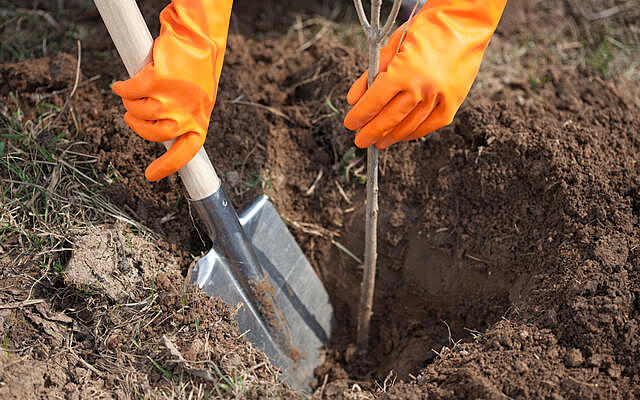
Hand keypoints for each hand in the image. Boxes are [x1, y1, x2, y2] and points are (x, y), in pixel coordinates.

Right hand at [113, 0, 231, 180]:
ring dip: (130, 102)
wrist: (198, 38)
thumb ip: (182, 117)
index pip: (185, 154)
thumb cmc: (196, 68)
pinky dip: (123, 88)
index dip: (167, 167)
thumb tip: (159, 132)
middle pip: (152, 134)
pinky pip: (130, 91)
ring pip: (138, 111)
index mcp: (199, 122)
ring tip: (134, 91)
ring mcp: (172, 99)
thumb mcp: (197, 99)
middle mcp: (187, 115)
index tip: (150, 176)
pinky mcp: (158, 80)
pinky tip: (122, 84)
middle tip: (133, 113)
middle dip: (137, 124)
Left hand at [344, 0, 506, 148]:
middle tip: (361, 140)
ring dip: (391, 136)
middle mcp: (422, 87)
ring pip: (410, 125)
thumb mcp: (391, 45)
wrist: (465, 22)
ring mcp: (440, 97)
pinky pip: (431, 125)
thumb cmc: (426, 29)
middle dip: (371, 132)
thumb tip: (353, 100)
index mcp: (403, 71)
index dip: (360, 115)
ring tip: (379, 141)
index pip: (374, 101)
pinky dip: (414, 132)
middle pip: (390, 118)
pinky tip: (402, 135)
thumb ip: (371, 74)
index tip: (350, 124)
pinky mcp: (454, 101)